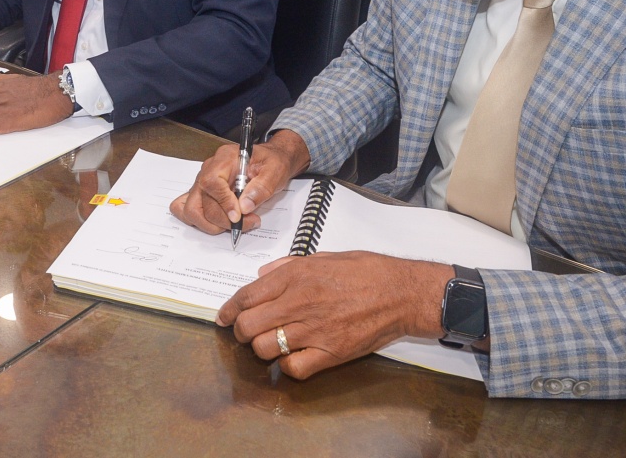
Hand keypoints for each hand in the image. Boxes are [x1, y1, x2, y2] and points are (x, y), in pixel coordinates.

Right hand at [170, 129, 308, 234]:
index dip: (223, 202)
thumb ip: (261, 187)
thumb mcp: (275, 171)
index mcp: (225, 158)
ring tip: (237, 225)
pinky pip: (188, 209)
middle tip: (250, 221)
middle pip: (203, 200)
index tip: (238, 215)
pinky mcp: (203, 194)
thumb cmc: (271, 163)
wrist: (271, 160)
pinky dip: (200, 221)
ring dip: (213, 224)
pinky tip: (220, 223)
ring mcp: (203, 182)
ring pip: (192, 210)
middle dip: (225, 219)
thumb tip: (244, 207)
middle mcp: (209, 169)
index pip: (212, 181)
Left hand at [218, 252, 452, 380]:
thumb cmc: (366, 270)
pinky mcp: (331, 352)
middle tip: (247, 332)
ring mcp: (314, 330)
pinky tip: (294, 358)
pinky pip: (295, 368)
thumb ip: (288, 265)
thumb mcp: (323, 256)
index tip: (223, 318)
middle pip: (248, 326)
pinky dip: (288, 366)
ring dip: (263, 349)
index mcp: (295, 276)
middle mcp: (299, 302)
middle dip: (241, 332)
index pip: (246, 296)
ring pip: (265, 349)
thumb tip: (262, 274)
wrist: (402, 292)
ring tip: (271, 344)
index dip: (229, 310)